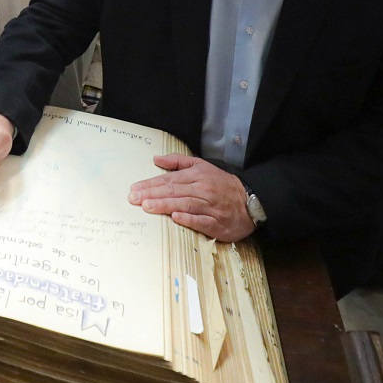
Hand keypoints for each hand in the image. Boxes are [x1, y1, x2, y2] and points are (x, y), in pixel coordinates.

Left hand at [129, 156, 254, 241]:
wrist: (249, 201)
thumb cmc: (221, 184)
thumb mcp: (202, 166)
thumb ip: (178, 162)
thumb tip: (156, 159)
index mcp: (197, 176)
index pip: (169, 180)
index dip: (151, 184)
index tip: (135, 188)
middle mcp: (202, 190)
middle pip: (174, 192)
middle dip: (152, 195)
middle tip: (133, 198)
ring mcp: (210, 207)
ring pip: (185, 204)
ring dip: (165, 206)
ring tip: (147, 207)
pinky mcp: (217, 223)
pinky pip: (202, 221)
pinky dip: (189, 219)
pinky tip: (176, 218)